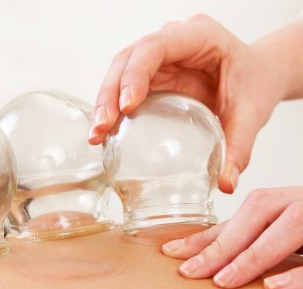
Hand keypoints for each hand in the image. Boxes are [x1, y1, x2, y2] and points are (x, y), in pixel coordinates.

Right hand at [89, 14, 283, 192]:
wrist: (257, 77)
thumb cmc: (255, 85)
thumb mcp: (251, 114)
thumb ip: (239, 148)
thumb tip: (226, 185)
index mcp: (200, 37)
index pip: (156, 46)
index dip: (136, 73)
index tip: (127, 106)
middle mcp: (174, 43)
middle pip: (128, 58)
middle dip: (110, 93)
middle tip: (101, 128)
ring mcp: (161, 60)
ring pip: (120, 72)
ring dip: (105, 102)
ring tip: (97, 135)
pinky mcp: (155, 78)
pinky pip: (126, 88)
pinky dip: (114, 110)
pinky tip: (106, 133)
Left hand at [162, 187, 302, 288]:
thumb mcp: (276, 228)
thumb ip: (250, 236)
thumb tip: (209, 255)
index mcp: (277, 203)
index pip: (235, 220)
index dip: (203, 236)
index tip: (170, 252)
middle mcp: (294, 204)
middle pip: (254, 217)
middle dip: (221, 246)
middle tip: (190, 271)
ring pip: (286, 230)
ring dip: (251, 256)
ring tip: (222, 281)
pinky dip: (295, 275)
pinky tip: (272, 288)